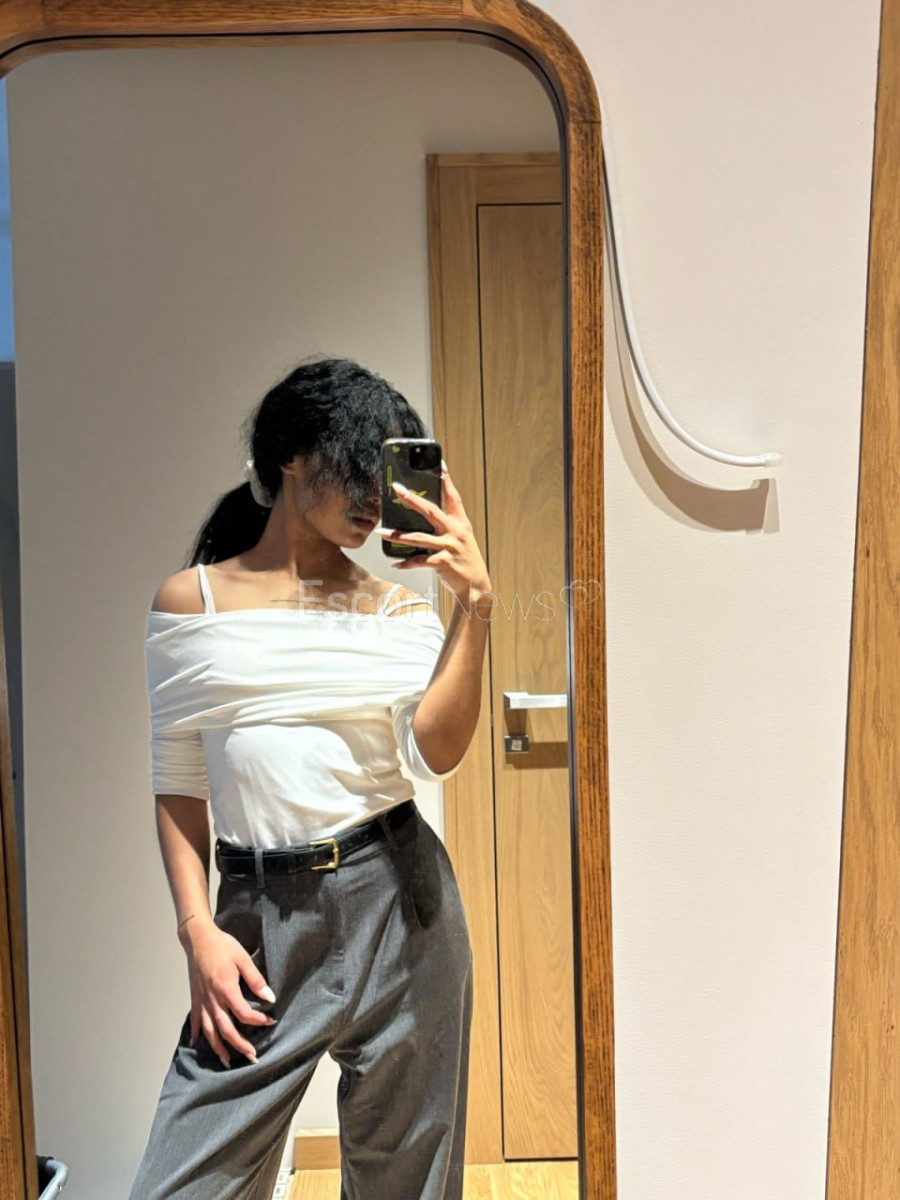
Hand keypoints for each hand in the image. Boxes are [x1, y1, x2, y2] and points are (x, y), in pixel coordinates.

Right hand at [183, 924, 276, 1066]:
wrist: (198, 939)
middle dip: (240, 1045)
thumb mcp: (243, 959)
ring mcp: (202, 1001)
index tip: (270, 1020)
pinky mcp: (195, 998)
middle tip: (252, 1056)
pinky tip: (198, 1043)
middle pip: (226, 1030)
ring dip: (218, 1048)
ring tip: (227, 1061)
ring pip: (209, 1031)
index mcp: (226, 990)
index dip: (259, 1020)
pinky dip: (197, 1034)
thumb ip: (256, 980)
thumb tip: (270, 997)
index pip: (244, 1014)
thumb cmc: (222, 946)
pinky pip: (195, 1021)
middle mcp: (213, 1000)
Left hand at [374, 458, 491, 601]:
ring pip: (418, 537)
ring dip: (397, 535)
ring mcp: (450, 547)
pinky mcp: (443, 563)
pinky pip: (419, 561)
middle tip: (397, 489)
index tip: (439, 464)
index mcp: (461, 523)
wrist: (476, 587)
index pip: (453, 496)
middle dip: (412, 499)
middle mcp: (456, 532)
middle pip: (430, 511)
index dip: (446, 480)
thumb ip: (447, 526)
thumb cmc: (465, 561)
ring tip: (382, 532)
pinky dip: (405, 563)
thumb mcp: (461, 539)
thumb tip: (423, 515)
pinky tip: (395, 563)